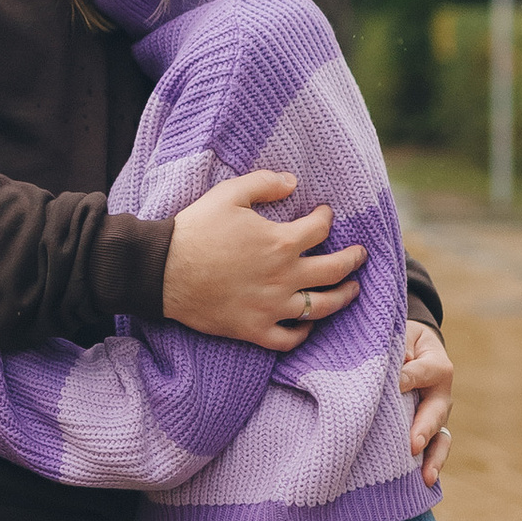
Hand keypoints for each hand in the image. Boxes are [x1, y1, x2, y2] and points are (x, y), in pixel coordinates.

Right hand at [161, 169, 366, 348]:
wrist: (162, 269)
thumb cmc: (196, 230)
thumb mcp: (229, 193)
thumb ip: (265, 183)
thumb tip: (293, 182)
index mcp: (281, 243)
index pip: (320, 229)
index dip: (326, 217)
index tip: (325, 213)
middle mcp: (284, 277)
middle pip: (335, 270)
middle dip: (353, 259)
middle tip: (359, 254)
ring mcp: (271, 307)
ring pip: (321, 307)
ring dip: (343, 297)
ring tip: (352, 290)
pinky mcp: (253, 329)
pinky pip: (289, 338)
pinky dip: (303, 333)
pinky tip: (308, 324)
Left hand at [401, 318, 452, 487]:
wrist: (415, 350)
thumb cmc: (404, 342)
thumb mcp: (402, 335)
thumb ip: (398, 347)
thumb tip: (395, 367)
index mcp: (436, 366)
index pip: (423, 372)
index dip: (409, 377)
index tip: (395, 383)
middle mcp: (441, 395)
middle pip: (436, 413)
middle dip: (424, 430)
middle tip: (412, 445)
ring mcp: (436, 418)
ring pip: (440, 440)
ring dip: (433, 459)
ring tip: (427, 478)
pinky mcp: (428, 432)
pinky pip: (432, 452)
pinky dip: (428, 467)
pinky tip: (420, 486)